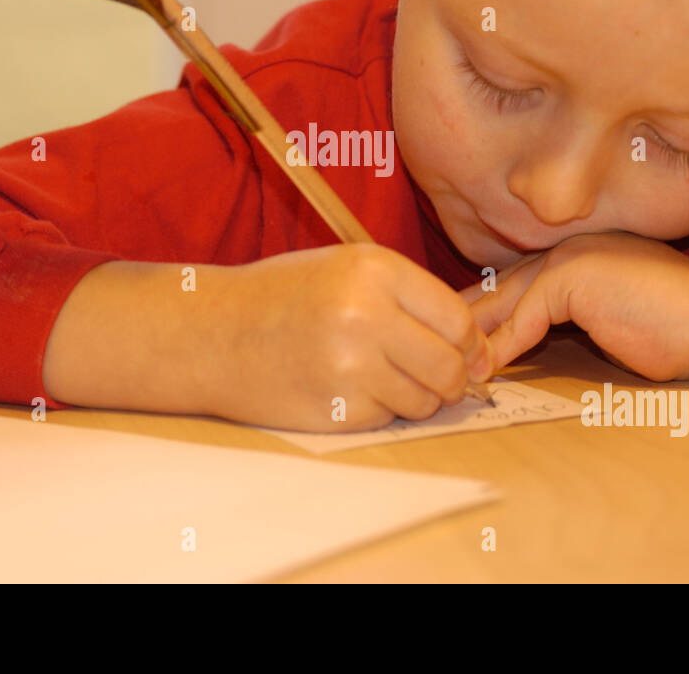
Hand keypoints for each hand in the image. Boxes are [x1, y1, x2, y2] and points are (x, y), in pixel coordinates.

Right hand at [204, 243, 496, 431]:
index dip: (469, 343)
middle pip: (450, 366)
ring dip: (413, 397)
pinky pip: (387, 418)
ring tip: (374, 375)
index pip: (458, 318)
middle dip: (453, 379)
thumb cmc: (283, 296)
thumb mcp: (346, 270)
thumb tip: (478, 349)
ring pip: (424, 400)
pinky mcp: (336, 409)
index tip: (467, 354)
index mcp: (375, 270)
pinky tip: (343, 388)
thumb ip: (410, 299)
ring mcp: (351, 366)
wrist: (210, 333)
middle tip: (437, 378)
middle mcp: (367, 315)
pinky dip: (377, 410)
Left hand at [468, 231, 688, 380]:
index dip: (489, 304)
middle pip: (503, 284)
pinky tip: (486, 369)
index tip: (461, 326)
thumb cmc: (682, 326)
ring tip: (452, 363)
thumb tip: (542, 341)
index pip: (521, 278)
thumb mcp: (617, 318)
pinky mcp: (571, 278)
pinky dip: (503, 348)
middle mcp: (570, 247)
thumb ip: (581, 320)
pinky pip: (524, 319)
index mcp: (582, 251)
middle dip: (469, 314)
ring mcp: (569, 258)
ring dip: (478, 335)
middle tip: (436, 339)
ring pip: (506, 299)